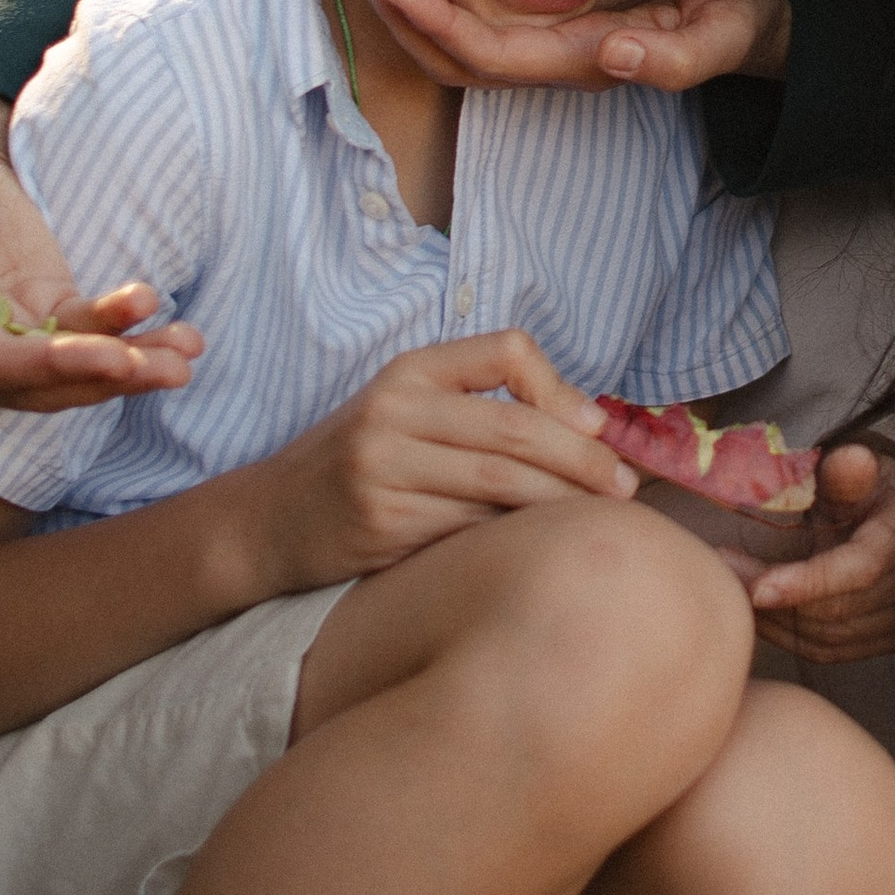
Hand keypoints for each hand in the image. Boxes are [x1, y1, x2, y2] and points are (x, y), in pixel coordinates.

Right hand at [0, 83, 202, 409]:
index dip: (47, 366)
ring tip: (186, 355)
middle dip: (105, 377)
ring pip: (72, 365)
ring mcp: (9, 335)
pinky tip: (181, 330)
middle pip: (38, 383)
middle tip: (169, 370)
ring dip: (133, 365)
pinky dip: (132, 330)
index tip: (111, 357)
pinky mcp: (45, 312)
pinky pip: (91, 331)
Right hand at [248, 329, 638, 596]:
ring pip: (500, 483)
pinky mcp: (381, 523)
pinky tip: (541, 546)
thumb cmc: (361, 463)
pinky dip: (515, 537)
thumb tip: (588, 423)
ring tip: (599, 520)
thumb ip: (478, 405)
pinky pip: (470, 528)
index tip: (596, 427)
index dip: (561, 388)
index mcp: (410, 370)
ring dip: (560, 504)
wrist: (269, 521)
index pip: (507, 349)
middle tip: (625, 489)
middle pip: (515, 427)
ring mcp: (384, 467)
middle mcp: (395, 410)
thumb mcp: (406, 410)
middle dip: (583, 460)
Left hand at [337, 0, 792, 96]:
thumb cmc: (738, 15)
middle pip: (455, 56)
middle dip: (400, 14)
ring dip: (407, 3)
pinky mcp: (553, 9)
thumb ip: (677, 56)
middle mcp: (556, 54)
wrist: (755, 12)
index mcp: (586, 60)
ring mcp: (550, 34)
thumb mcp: (725, 31)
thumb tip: (614, 59)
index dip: (433, 22)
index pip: (489, 54)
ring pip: (456, 38)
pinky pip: (475, 10)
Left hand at [746, 440, 894, 665]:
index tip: (756, 589)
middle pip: (846, 610)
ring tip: (738, 589)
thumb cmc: (853, 476)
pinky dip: (792, 637)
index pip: (863, 569)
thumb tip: (854, 460)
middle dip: (780, 602)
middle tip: (726, 575)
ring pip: (836, 638)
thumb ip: (844, 469)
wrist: (881, 498)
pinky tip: (763, 611)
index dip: (808, 583)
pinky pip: (836, 652)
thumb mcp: (845, 462)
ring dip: (779, 622)